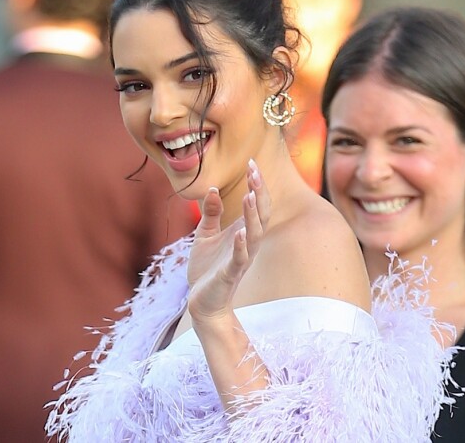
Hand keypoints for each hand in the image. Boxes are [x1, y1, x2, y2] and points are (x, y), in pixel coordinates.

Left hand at [187, 159, 269, 323]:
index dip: (256, 184)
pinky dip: (241, 245)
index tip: (252, 162)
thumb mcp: (205, 234)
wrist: (202, 302)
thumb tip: (212, 188)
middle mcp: (248, 243)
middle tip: (255, 171)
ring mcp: (241, 258)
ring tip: (249, 196)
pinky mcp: (230, 274)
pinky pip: (239, 259)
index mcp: (243, 231)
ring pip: (255, 234)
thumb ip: (210, 213)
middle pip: (262, 214)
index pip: (256, 204)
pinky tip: (239, 232)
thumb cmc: (206, 268)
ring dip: (253, 215)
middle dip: (259, 193)